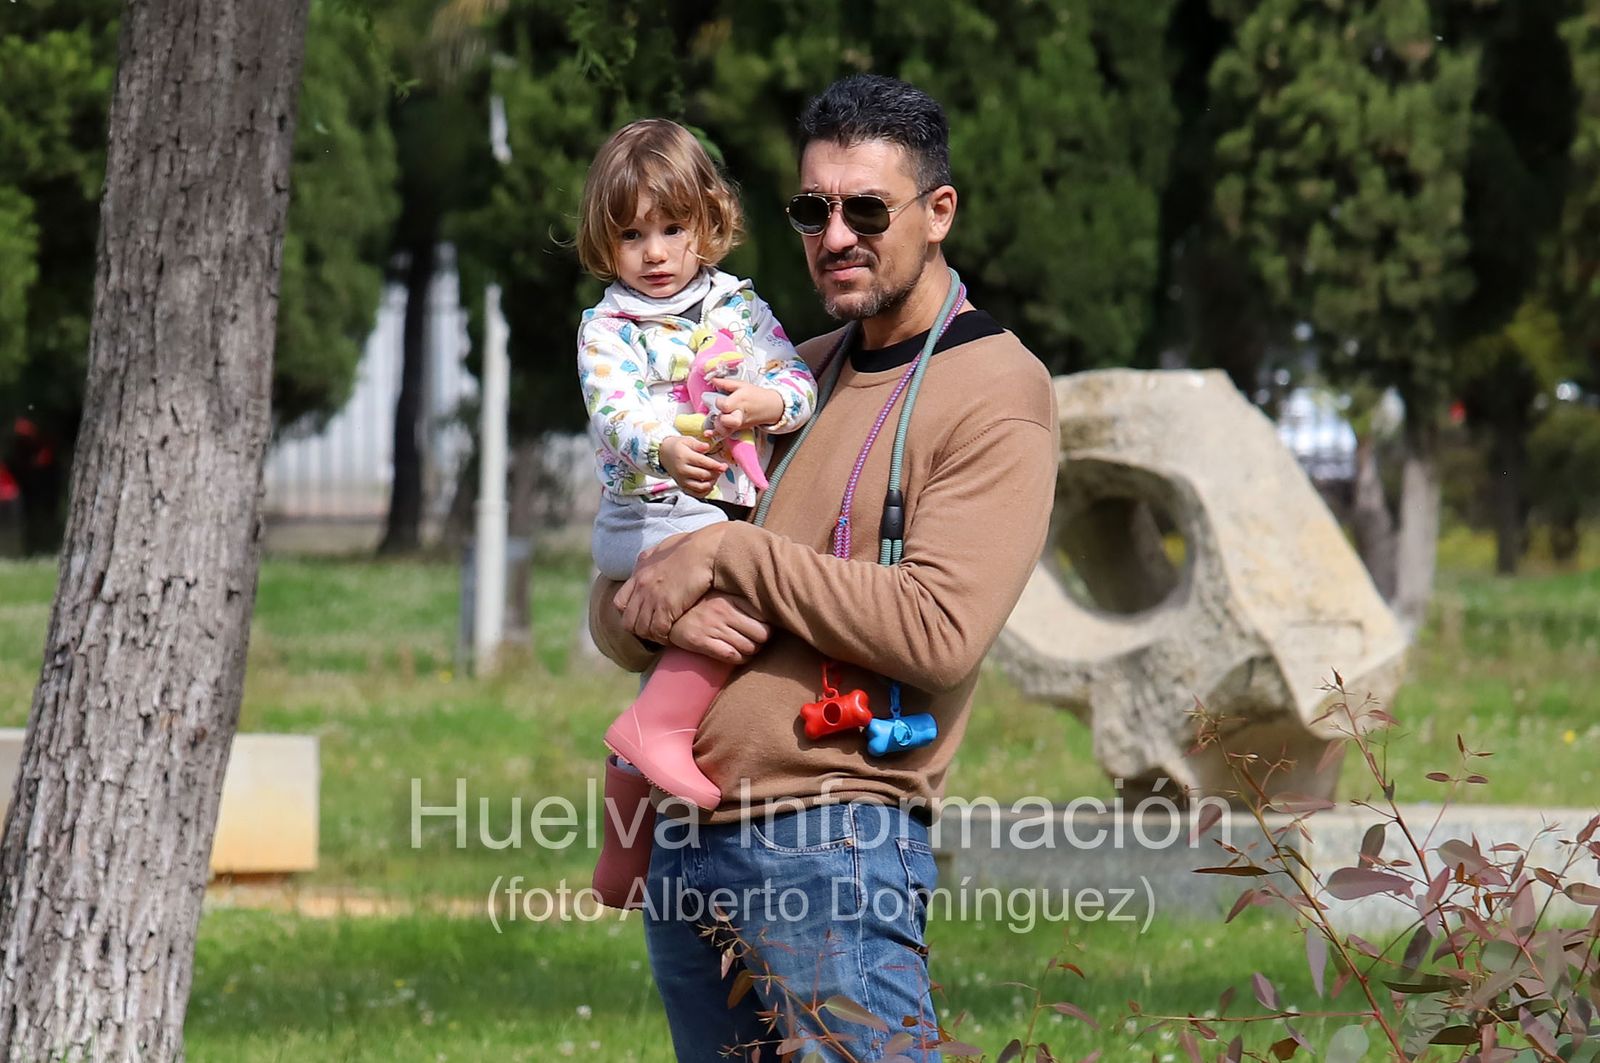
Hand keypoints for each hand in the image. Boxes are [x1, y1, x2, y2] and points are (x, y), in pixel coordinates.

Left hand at [616, 524, 727, 642]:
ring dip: (652, 635)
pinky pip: (658, 631)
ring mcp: (652, 597)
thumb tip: (651, 558)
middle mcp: (642, 586)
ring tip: (665, 635)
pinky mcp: (667, 607)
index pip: (620, 602)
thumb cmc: (693, 546)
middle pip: (628, 621)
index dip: (629, 613)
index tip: (643, 616)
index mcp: (640, 573)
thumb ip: (653, 556)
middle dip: (639, 629)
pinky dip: (664, 637)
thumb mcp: (664, 547)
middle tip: (654, 630)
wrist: (707, 550)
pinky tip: (673, 635)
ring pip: (641, 629)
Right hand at [659, 434, 726, 497]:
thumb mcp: (687, 440)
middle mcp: (682, 470)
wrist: (663, 454)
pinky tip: (709, 485)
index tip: (724, 466)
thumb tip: (707, 447)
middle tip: (720, 469)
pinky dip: (705, 492)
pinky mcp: (682, 486)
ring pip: (701, 487)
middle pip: (704, 475)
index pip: (703, 463)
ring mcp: (682, 480)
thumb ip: (698, 444)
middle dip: (715, 473)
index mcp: (684, 457)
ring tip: (715, 476)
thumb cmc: (677, 446)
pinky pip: (696, 494)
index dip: (716, 465)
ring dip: (711, 483)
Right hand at [668, 593, 769, 664]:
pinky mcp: (701, 642)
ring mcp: (712, 627)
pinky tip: (736, 656)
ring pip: (749, 648)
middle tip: (755, 642)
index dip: (766, 628)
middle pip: (762, 635)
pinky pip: (732, 656)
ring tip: (745, 649)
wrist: (669, 614)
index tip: (761, 630)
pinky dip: (739, 659)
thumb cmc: (702, 607)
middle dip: (761, 642)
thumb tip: (770, 614)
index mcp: (731, 598)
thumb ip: (743, 603)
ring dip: (750, 653)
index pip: (764, 618)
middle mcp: (724, 611)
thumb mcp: (722, 597)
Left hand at [708, 379, 784, 433]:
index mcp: (740, 401)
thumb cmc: (756, 395)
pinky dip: (717, 434)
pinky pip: (726, 434)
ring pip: (725, 430)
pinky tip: (710, 432)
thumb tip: (713, 379)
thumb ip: (726, 383)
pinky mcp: (738, 429)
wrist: (770, 407)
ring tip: (718, 418)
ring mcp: (739, 424)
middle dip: (720, 417)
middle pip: (726, 421)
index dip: (719, 402)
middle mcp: (739, 414)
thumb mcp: (742, 385)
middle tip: (720, 412)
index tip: (720, 399)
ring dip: (718, 425)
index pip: (725, 405)